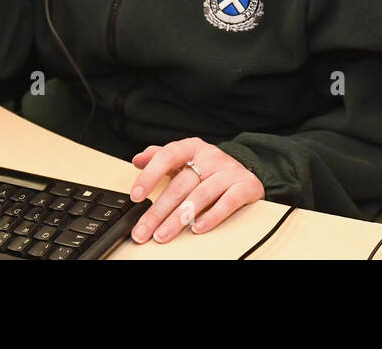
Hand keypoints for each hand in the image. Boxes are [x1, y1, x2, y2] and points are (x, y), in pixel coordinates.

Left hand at [128, 138, 264, 242]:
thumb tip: (138, 160)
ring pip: (201, 195)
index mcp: (192, 147)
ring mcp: (229, 171)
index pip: (168, 156)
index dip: (150, 175)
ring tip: (164, 234)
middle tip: (144, 231)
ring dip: (179, 218)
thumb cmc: (209, 169)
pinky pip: (228, 202)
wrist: (245, 171)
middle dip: (158, 211)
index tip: (136, 195)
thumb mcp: (185, 159)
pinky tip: (197, 228)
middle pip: (181, 184)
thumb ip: (160, 158)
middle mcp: (211, 156)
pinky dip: (212, 216)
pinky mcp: (246, 186)